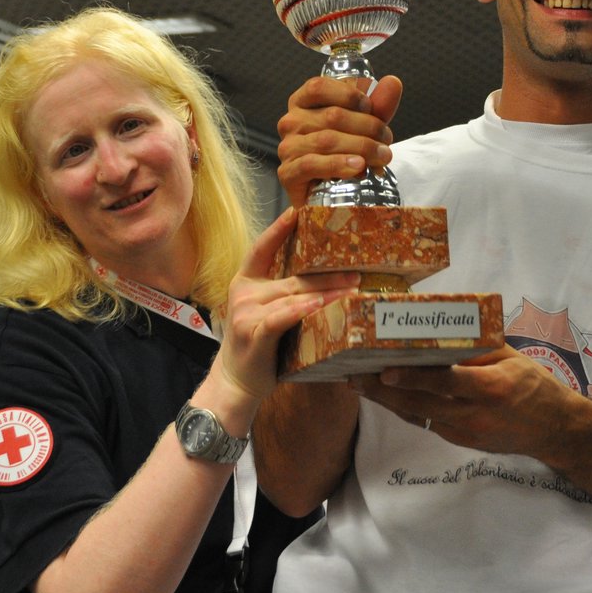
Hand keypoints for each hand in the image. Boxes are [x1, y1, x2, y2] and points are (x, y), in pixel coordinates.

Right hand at [216, 207, 359, 400]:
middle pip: (292, 278)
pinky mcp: (254, 333)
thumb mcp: (264, 312)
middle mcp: (244, 293)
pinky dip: (302, 309)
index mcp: (246, 282)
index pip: (262, 249)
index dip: (278, 229)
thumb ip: (283, 294)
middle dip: (326, 274)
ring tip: (351, 289)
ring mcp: (247, 313)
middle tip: (356, 270)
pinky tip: (320, 304)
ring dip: (326, 293)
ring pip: (293, 296)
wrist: (235, 381)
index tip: (297, 211)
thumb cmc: (257, 346)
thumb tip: (321, 279)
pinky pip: (282, 317)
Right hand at [276, 74, 403, 206]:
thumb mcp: (364, 126)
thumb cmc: (345, 151)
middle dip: (367, 126)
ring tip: (382, 156)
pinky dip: (339, 164)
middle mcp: (291, 122)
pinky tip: (359, 167)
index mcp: (303, 102)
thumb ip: (378, 105)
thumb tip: (393, 82)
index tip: (370, 107)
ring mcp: (287, 148)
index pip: (319, 87)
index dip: (348, 94)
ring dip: (362, 147)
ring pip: (327, 140)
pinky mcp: (288, 173)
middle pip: (331, 116)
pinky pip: (313, 164)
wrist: (333, 193)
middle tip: (386, 140)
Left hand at [349, 346, 577, 457]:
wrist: (554, 430)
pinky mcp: (460, 442)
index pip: (445, 382)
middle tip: (353, 378)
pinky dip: (405, 408)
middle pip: (421, 404)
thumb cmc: (532, 383)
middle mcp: (475, 415)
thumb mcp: (509, 356)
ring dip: (386, 402)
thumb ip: (474, 345)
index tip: (384, 370)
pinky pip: (427, 422)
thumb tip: (435, 326)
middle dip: (383, 392)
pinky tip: (385, 396)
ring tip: (358, 386)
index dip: (412, 377)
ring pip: (418, 415)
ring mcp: (466, 433)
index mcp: (491, 388)